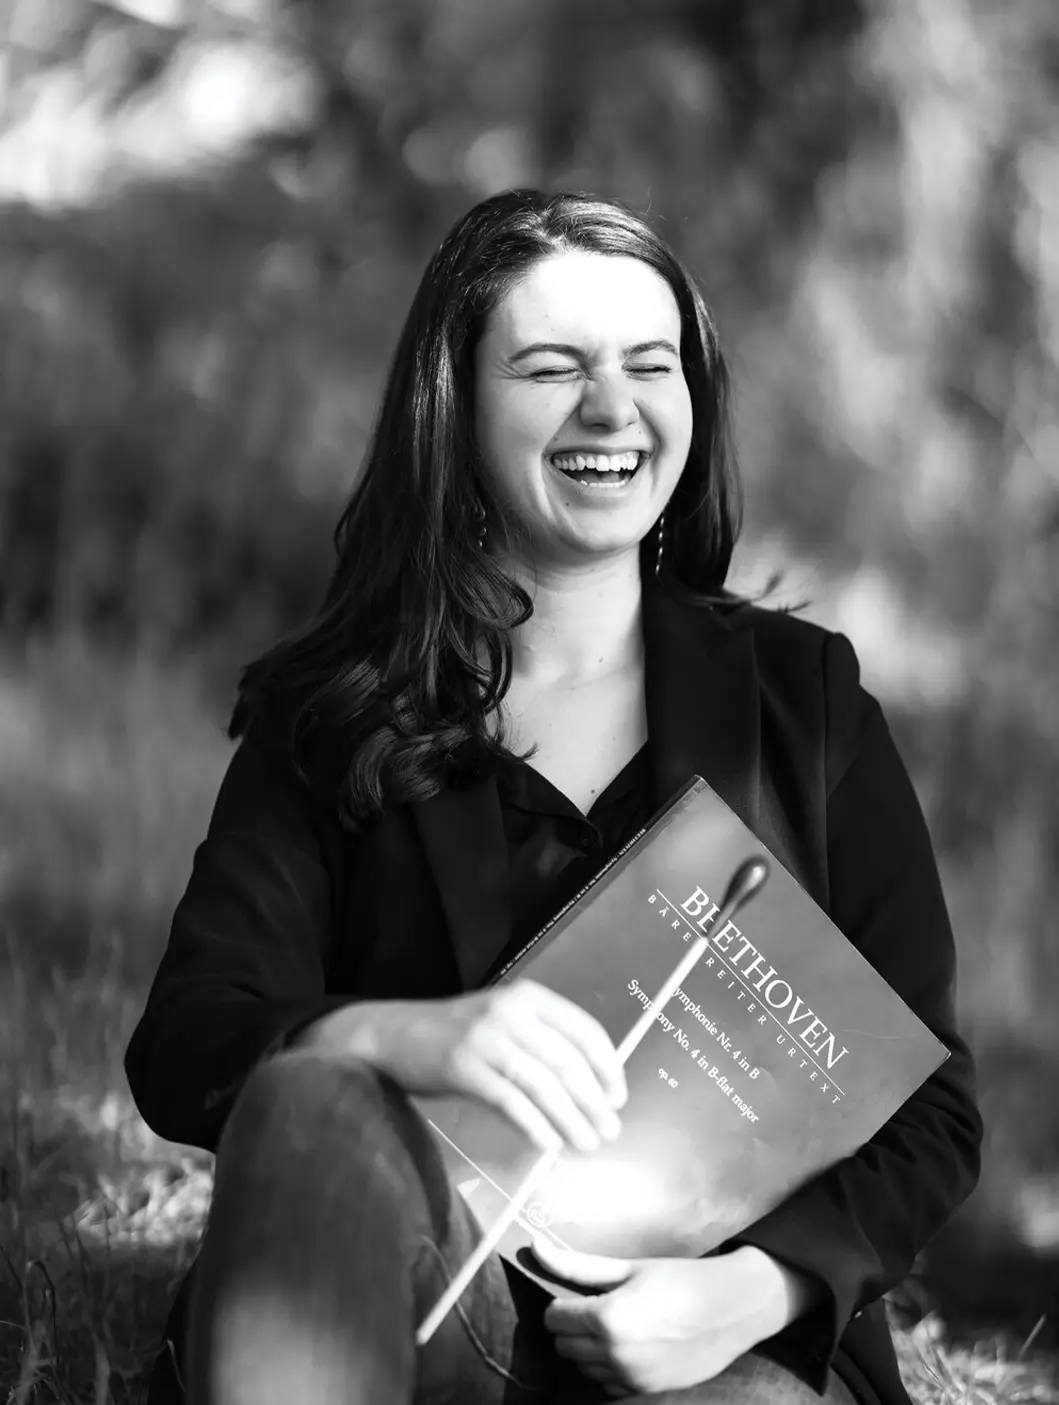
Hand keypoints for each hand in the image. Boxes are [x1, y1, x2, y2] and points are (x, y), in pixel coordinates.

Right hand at [328, 981, 627, 1153]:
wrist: (392, 1035)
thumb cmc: (454, 1035)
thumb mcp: (502, 1022)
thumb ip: (541, 1042)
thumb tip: (591, 1087)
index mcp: (528, 997)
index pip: (584, 1030)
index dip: (608, 1068)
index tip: (618, 1098)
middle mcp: (510, 1013)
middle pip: (567, 1062)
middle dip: (594, 1102)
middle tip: (610, 1131)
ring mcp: (485, 1038)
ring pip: (542, 1085)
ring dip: (571, 1120)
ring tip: (587, 1143)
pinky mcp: (463, 1067)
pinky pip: (510, 1101)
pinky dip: (535, 1125)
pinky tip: (550, 1144)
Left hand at [532, 1238, 820, 1397]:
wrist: (731, 1309)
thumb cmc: (680, 1280)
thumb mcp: (629, 1267)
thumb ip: (576, 1264)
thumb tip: (536, 1249)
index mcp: (608, 1319)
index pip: (555, 1318)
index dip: (562, 1303)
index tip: (579, 1292)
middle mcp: (615, 1354)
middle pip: (564, 1344)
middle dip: (573, 1325)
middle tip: (597, 1305)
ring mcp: (630, 1378)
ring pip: (582, 1366)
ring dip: (589, 1347)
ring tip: (616, 1324)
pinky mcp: (644, 1391)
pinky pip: (606, 1384)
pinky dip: (608, 1367)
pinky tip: (629, 1345)